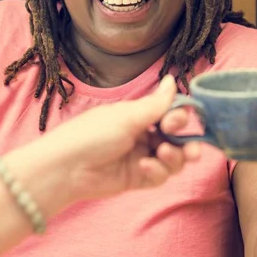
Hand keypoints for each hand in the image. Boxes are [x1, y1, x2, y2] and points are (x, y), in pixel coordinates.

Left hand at [32, 75, 199, 202]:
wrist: (65, 169)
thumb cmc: (92, 134)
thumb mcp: (127, 116)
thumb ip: (156, 104)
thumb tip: (172, 78)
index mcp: (140, 116)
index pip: (172, 114)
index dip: (180, 118)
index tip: (176, 122)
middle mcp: (144, 135)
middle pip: (178, 139)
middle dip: (188, 144)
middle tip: (192, 149)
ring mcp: (142, 157)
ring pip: (174, 159)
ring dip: (175, 157)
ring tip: (164, 154)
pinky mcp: (138, 178)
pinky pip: (160, 175)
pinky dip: (158, 170)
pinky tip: (145, 167)